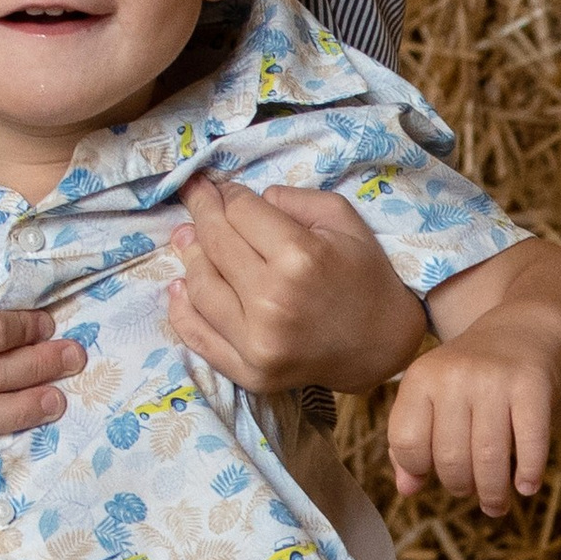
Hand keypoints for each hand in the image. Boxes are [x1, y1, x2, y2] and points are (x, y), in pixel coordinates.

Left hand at [165, 178, 430, 393]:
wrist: (382, 345)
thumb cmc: (365, 275)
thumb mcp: (343, 219)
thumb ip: (293, 199)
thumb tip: (239, 199)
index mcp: (299, 258)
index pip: (240, 212)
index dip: (227, 194)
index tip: (220, 186)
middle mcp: (272, 301)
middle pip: (215, 244)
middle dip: (201, 213)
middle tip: (195, 197)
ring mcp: (257, 343)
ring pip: (199, 287)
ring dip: (189, 257)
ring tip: (187, 239)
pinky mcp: (249, 373)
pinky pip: (199, 338)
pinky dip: (181, 310)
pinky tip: (179, 286)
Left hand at [386, 315, 560, 514]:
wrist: (522, 334)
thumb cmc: (470, 379)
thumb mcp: (432, 399)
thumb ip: (411, 442)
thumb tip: (407, 489)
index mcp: (421, 378)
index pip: (407, 444)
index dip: (419, 469)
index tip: (434, 474)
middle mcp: (454, 375)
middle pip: (449, 458)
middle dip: (460, 486)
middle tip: (471, 490)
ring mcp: (494, 379)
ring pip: (488, 459)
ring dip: (493, 493)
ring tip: (496, 504)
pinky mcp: (532, 385)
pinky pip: (530, 445)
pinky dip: (529, 474)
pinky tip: (526, 486)